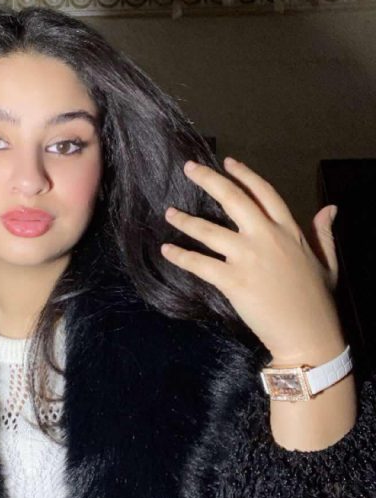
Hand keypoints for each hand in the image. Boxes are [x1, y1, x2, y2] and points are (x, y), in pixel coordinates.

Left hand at [161, 157, 343, 363]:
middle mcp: (266, 237)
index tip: (228, 162)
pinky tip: (166, 250)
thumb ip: (323, 233)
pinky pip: (199, 264)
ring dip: (185, 220)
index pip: (264, 192)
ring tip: (169, 213)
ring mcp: (247, 258)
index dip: (245, 175)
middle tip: (188, 168)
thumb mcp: (328, 262)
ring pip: (209, 230)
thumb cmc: (318, 301)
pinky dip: (180, 256)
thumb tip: (330, 208)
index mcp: (289, 230)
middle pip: (232, 199)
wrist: (309, 335)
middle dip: (208, 179)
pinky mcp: (232, 281)